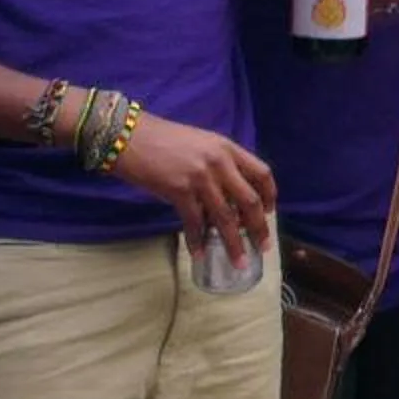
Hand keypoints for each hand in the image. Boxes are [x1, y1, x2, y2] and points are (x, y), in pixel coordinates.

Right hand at [109, 113, 275, 254]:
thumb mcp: (201, 143)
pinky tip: (199, 255)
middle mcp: (219, 162)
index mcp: (227, 148)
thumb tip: (229, 196)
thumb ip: (219, 164)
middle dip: (259, 228)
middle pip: (249, 201)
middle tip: (262, 247)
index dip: (269, 196)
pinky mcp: (179, 190)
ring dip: (233, 244)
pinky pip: (195, 223)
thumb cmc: (162, 139)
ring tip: (238, 262)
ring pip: (226, 218)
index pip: (262, 173)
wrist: (129, 136)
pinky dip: (198, 242)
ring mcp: (200, 176)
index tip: (269, 213)